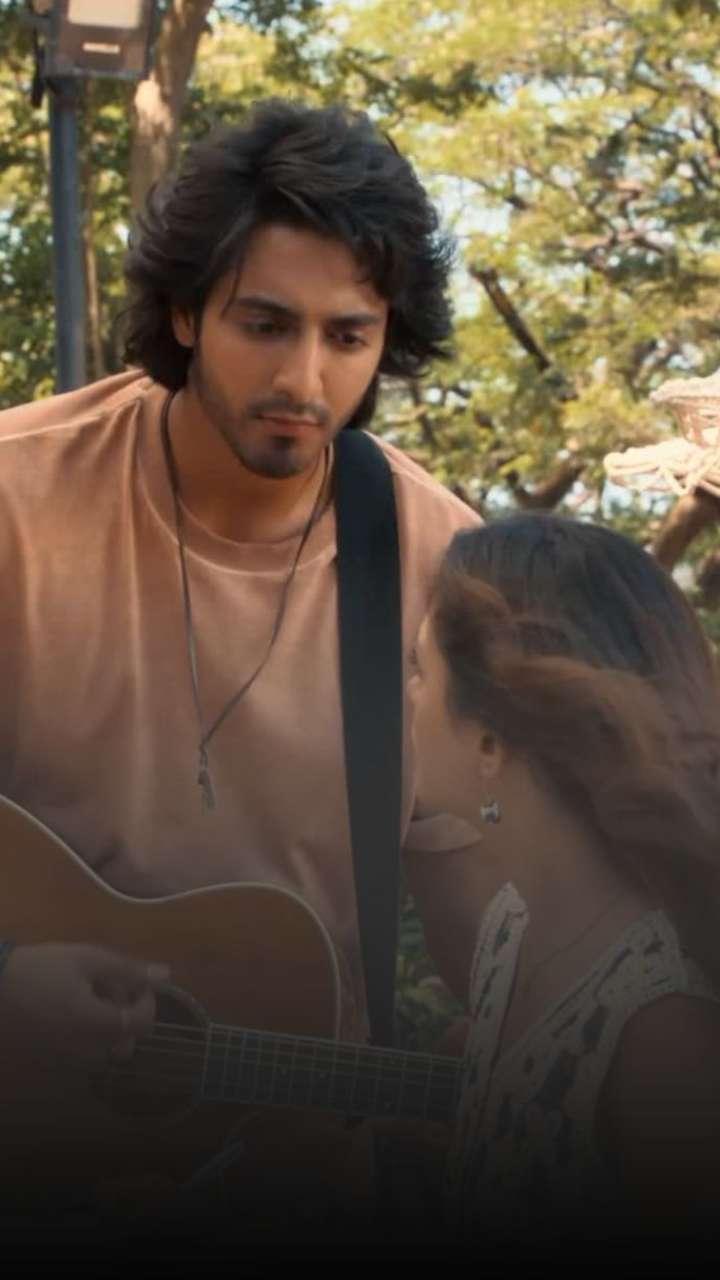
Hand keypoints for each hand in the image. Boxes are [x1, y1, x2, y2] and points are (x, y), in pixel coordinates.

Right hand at [0, 942, 169, 1075]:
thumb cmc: (40, 968)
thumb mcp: (86, 958)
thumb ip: (127, 970)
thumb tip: (166, 975)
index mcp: (95, 1024)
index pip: (141, 1024)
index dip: (147, 1002)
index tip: (136, 982)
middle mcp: (85, 1050)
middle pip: (127, 1040)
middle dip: (128, 1013)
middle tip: (110, 987)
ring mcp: (68, 1061)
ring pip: (107, 1050)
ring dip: (111, 1026)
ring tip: (91, 997)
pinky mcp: (55, 1063)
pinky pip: (86, 1055)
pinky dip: (92, 1036)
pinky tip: (76, 1012)